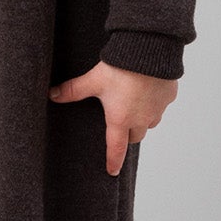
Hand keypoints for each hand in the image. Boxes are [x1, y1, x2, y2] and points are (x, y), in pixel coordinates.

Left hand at [48, 61, 177, 175]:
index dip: (113, 161)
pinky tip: (148, 87)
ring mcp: (157, 109)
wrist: (150, 49)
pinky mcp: (169, 96)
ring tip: (134, 103)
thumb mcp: (93, 79)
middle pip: (135, 136)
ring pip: (150, 122)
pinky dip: (155, 101)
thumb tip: (52, 94)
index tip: (112, 171)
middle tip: (120, 124)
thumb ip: (73, 89)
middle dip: (128, 133)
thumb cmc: (121, 67)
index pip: (116, 148)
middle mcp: (141, 119)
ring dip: (143, 118)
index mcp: (121, 119)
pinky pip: (161, 104)